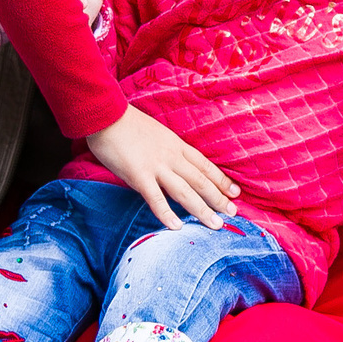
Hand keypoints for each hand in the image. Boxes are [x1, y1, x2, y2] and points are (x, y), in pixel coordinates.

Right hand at [84, 107, 239, 228]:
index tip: (236, 192)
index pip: (204, 165)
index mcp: (176, 145)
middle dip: (218, 198)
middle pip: (200, 180)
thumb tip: (173, 165)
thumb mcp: (156, 133)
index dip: (221, 180)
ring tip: (215, 224)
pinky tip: (177, 227)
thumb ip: (166, 150)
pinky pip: (155, 198)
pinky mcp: (139, 175)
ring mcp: (156, 166)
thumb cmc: (126, 123)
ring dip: (201, 209)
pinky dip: (167, 214)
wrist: (106, 114)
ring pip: (185, 191)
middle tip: (233, 213)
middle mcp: (171, 157)